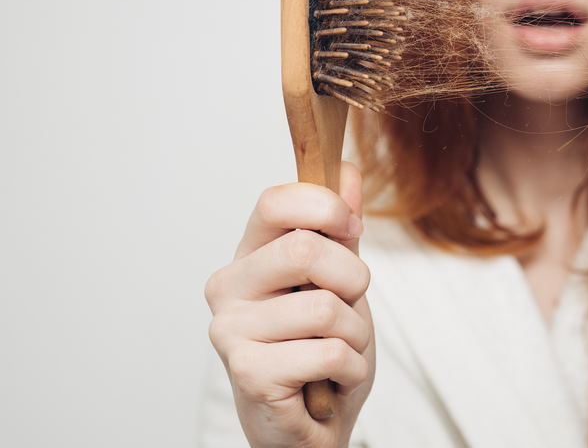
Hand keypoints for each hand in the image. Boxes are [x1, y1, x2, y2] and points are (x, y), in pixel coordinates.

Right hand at [205, 162, 373, 447]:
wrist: (307, 427)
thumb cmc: (320, 349)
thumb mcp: (339, 281)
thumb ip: (341, 229)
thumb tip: (345, 170)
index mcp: (249, 255)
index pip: (275, 202)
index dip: (326, 206)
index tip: (351, 228)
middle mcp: (228, 287)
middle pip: (306, 250)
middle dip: (354, 279)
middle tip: (351, 305)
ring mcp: (231, 331)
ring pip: (326, 308)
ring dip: (356, 334)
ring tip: (338, 350)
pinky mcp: (248, 372)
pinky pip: (330, 351)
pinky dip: (351, 368)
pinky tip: (332, 379)